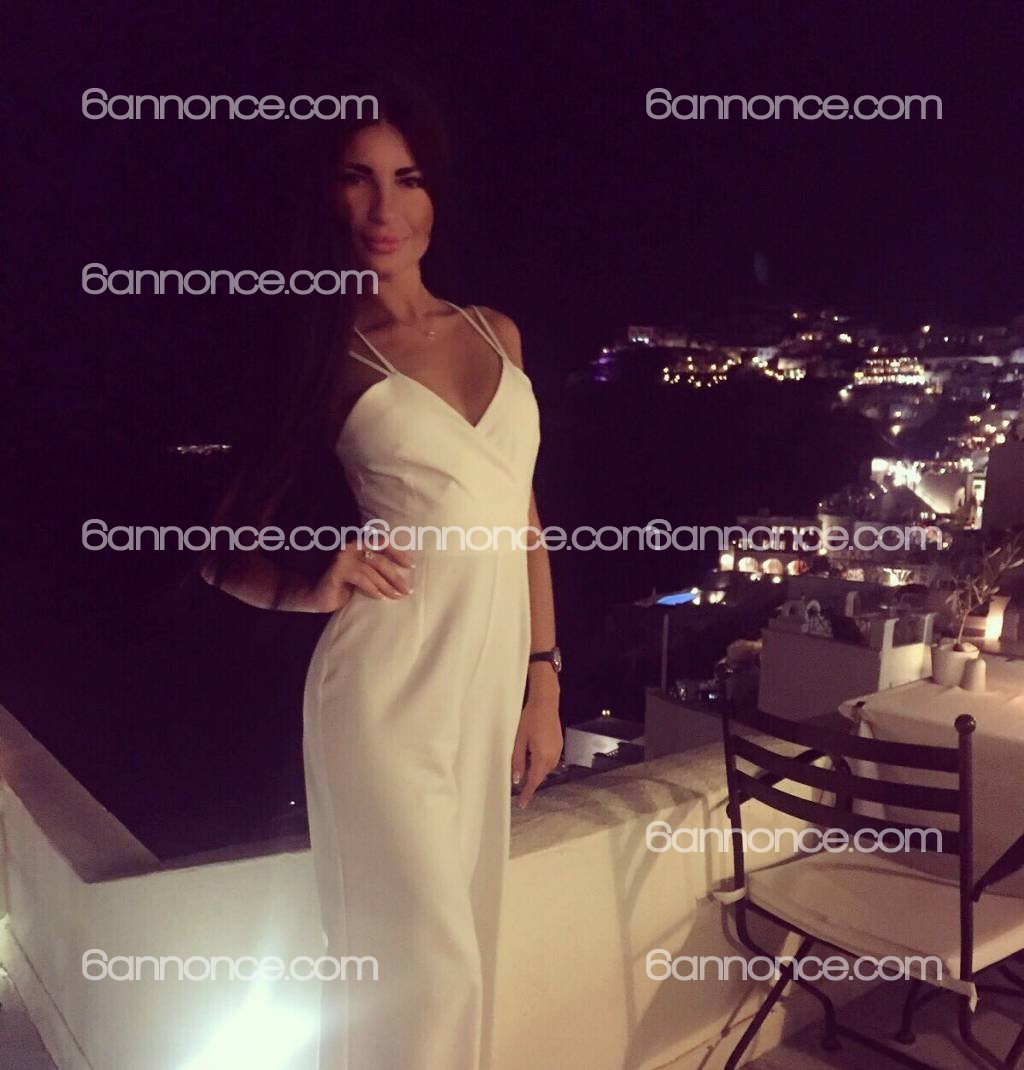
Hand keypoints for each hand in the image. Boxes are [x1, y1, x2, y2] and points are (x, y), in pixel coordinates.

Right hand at [310, 537, 414, 612]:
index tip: (411, 566)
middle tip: (407, 590)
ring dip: (386, 585)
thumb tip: (402, 577)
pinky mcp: (337, 570)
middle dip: (395, 576)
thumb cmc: (343, 585)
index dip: (398, 553)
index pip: (383, 542)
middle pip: (379, 560)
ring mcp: (343, 557)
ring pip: (371, 570)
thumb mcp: (363, 575)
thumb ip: (376, 569)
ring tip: (396, 596)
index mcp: (360, 544)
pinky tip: (379, 597)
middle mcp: (352, 546)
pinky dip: (372, 588)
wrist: (315, 594)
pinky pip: (360, 578)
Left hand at [511, 672, 562, 808]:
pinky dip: (543, 765)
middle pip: (542, 776)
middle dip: (533, 784)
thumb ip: (518, 760)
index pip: (534, 780)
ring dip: (538, 774)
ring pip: (547, 769)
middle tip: (523, 793)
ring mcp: (557, 750)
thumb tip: (517, 778)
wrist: (546, 703)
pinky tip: (535, 761)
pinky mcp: (559, 744)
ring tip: (527, 776)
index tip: (523, 803)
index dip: (528, 793)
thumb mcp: (519, 740)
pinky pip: (551, 761)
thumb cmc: (530, 719)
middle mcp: (552, 755)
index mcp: (541, 756)